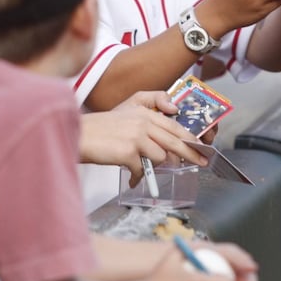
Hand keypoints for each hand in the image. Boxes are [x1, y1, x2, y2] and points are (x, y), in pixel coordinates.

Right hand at [79, 91, 209, 177]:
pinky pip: (142, 170)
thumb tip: (174, 111)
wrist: (79, 136)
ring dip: (154, 167)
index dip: (190, 138)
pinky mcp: (128, 152)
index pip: (174, 126)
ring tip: (142, 168)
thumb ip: (152, 103)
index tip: (201, 147)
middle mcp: (143, 123)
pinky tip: (132, 177)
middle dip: (191, 154)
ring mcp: (136, 137)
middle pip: (174, 141)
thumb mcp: (127, 107)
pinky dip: (138, 176)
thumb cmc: (102, 126)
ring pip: (160, 157)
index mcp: (145, 112)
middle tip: (202, 162)